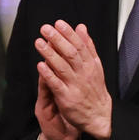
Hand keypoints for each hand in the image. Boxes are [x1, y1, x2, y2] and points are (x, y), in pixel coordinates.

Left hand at [35, 20, 111, 139]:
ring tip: (39, 42)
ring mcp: (75, 86)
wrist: (99, 116)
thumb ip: (87, 46)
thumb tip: (81, 27)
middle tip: (45, 28)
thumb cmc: (94, 89)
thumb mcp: (95, 66)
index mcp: (90, 65)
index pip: (80, 46)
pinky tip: (40, 65)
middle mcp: (84, 73)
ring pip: (62, 67)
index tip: (58, 23)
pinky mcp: (67, 98)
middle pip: (71, 53)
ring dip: (50, 54)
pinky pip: (57, 84)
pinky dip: (49, 74)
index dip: (69, 34)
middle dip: (58, 40)